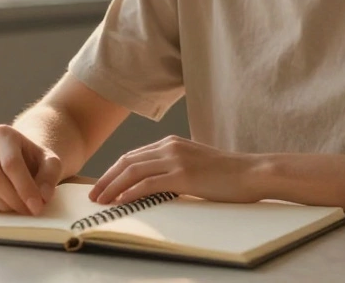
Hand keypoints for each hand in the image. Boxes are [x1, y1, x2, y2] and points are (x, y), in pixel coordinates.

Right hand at [0, 124, 62, 214]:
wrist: (19, 160)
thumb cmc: (35, 162)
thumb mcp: (50, 164)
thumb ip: (50, 176)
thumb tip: (42, 196)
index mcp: (3, 134)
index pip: (11, 164)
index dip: (24, 188)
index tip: (37, 206)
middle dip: (13, 199)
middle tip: (28, 211)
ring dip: (2, 206)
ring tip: (18, 208)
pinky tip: (5, 207)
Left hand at [90, 136, 262, 205]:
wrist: (251, 172)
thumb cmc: (227, 174)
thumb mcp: (196, 164)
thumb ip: (175, 168)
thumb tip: (157, 184)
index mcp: (171, 143)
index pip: (133, 156)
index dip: (114, 171)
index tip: (102, 185)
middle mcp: (170, 147)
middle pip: (127, 161)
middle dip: (106, 179)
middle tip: (93, 195)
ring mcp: (176, 160)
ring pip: (133, 171)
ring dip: (113, 187)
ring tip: (101, 201)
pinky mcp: (183, 175)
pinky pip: (148, 183)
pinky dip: (130, 192)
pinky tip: (121, 202)